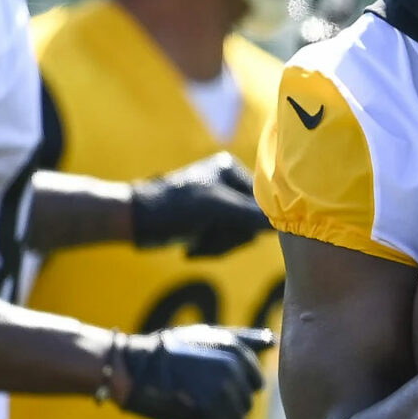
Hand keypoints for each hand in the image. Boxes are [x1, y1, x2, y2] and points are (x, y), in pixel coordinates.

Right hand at [106, 324, 270, 418]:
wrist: (132, 367)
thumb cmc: (168, 352)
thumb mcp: (206, 336)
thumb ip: (242, 339)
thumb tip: (273, 340)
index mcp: (236, 350)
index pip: (256, 384)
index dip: (234, 392)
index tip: (209, 390)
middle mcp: (234, 368)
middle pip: (244, 406)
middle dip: (223, 411)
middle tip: (193, 406)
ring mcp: (222, 388)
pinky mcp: (207, 410)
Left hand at [132, 152, 271, 256]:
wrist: (133, 221)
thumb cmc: (173, 208)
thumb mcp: (216, 209)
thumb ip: (251, 214)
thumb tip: (284, 223)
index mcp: (231, 169)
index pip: (261, 203)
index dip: (247, 223)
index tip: (226, 230)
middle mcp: (227, 183)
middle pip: (250, 221)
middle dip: (229, 237)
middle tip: (206, 240)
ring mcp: (217, 203)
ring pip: (237, 234)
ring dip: (218, 246)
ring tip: (195, 247)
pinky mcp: (206, 220)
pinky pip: (223, 240)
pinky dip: (210, 248)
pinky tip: (191, 248)